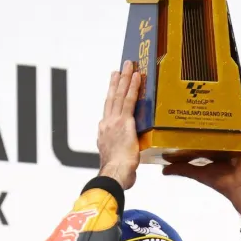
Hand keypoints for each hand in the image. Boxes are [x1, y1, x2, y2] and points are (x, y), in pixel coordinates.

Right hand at [97, 61, 141, 189]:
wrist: (114, 175)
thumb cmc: (116, 175)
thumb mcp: (117, 163)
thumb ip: (122, 158)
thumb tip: (129, 167)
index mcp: (104, 134)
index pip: (109, 112)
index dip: (111, 99)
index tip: (112, 89)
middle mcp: (106, 124)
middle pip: (111, 99)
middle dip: (115, 82)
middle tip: (118, 69)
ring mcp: (114, 122)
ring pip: (119, 95)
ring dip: (124, 78)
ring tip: (128, 65)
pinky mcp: (124, 122)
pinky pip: (129, 100)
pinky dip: (132, 87)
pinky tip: (136, 76)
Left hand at [163, 69, 240, 219]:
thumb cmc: (224, 182)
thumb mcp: (198, 171)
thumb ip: (182, 167)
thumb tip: (163, 168)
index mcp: (218, 138)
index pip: (211, 117)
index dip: (207, 104)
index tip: (201, 89)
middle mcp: (231, 132)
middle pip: (227, 106)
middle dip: (227, 90)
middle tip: (224, 71)